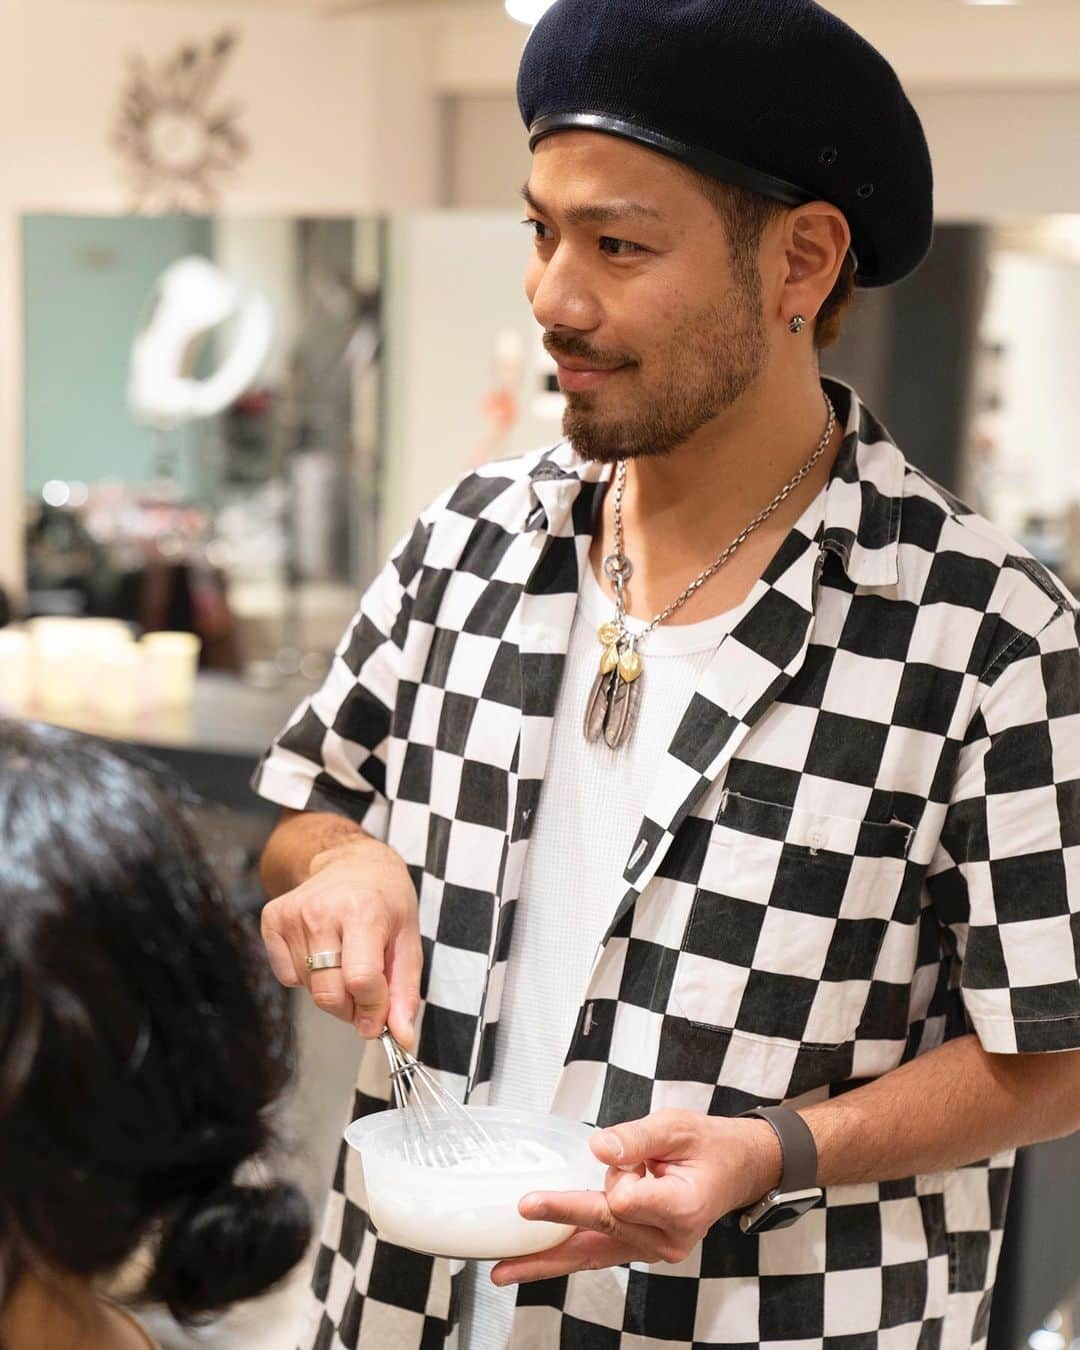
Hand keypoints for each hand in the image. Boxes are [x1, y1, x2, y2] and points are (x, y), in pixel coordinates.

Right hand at [260, 837, 420, 1046]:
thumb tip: (402, 1039)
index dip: (372, 1008)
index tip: (381, 1013)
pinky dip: (305, 977)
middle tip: (365, 994)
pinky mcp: (272, 918)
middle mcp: (322, 911)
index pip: (361, 981)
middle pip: (328, 993)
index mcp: (363, 912)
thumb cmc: (387, 901)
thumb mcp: (409, 940)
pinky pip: (286, 976)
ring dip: (331, 989)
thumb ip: (405, 992)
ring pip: (308, 988)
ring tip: (346, 960)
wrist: (353, 861)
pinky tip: (322, 950)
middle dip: (351, 1008)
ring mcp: (293, 914)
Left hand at [491, 1110, 782, 1284]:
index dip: (616, 1178)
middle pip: (602, 1228)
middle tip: (524, 1210)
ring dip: (548, 1261)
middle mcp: (667, 1237)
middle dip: (561, 1221)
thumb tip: (599, 1147)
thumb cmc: (707, 1146)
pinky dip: (565, 1258)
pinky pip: (597, 1256)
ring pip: (592, 1254)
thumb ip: (638, 1137)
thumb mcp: (677, 1127)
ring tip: (504, 1271)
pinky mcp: (640, 1250)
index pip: (629, 1200)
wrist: (735, 1172)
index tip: (613, 1160)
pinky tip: (530, 1267)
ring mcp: (653, 1250)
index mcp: (682, 1206)